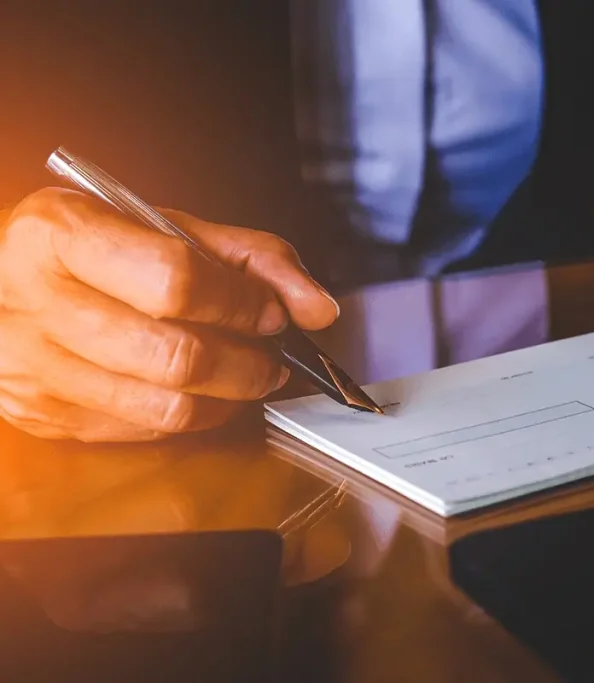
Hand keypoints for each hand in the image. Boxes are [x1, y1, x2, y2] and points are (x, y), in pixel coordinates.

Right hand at [0, 188, 338, 441]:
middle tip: (273, 355)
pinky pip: (143, 431)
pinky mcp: (42, 415)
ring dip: (230, 396)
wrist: (2, 281)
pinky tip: (204, 392)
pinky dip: (194, 416)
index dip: (241, 304)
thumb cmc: (95, 250)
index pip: (174, 280)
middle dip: (248, 362)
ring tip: (248, 372)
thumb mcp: (170, 228)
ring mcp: (31, 366)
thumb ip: (254, 259)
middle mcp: (33, 299)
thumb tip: (319, 308)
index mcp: (60, 231)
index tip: (272, 312)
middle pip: (175, 355)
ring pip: (165, 406)